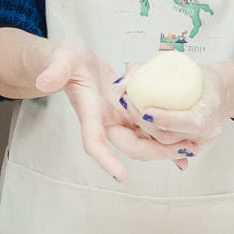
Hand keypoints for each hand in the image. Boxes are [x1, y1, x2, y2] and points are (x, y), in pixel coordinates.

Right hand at [32, 39, 182, 178]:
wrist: (71, 62)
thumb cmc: (66, 59)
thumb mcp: (61, 58)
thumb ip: (54, 70)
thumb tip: (44, 81)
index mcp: (89, 111)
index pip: (94, 141)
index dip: (105, 159)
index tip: (120, 175)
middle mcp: (104, 121)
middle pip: (128, 145)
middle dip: (152, 153)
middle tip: (179, 154)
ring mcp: (116, 119)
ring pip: (141, 140)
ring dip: (163, 147)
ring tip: (189, 150)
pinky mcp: (126, 113)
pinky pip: (146, 129)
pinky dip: (163, 136)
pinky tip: (184, 142)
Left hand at [118, 62, 227, 162]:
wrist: (216, 92)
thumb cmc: (201, 79)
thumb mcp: (183, 66)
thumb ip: (155, 70)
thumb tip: (126, 79)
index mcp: (211, 107)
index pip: (191, 121)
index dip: (167, 119)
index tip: (146, 110)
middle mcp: (207, 130)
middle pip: (171, 137)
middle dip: (145, 124)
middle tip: (129, 106)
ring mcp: (199, 141)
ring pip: (165, 145)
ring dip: (143, 131)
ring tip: (130, 113)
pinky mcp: (191, 148)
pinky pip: (167, 148)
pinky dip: (150, 138)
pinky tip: (137, 127)